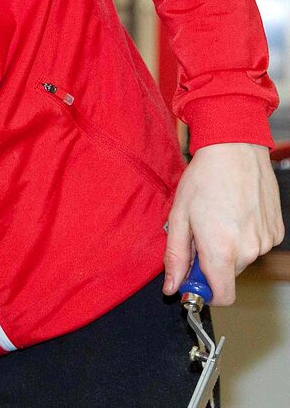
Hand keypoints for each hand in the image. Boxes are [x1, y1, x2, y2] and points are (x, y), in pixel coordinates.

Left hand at [164, 143, 284, 304]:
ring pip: (242, 259)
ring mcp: (266, 241)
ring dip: (228, 247)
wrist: (235, 151)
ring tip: (217, 218)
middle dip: (211, 262)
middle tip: (199, 233)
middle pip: (228, 275)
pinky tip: (234, 213)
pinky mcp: (277, 231)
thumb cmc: (204, 180)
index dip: (204, 292)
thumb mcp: (178, 218)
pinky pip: (256, 245)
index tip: (192, 278)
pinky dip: (243, 236)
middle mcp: (249, 251)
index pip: (221, 296)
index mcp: (222, 251)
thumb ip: (176, 258)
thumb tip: (171, 288)